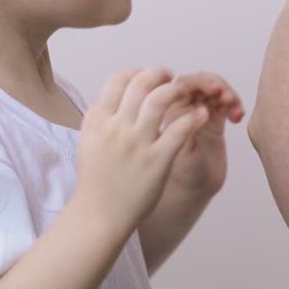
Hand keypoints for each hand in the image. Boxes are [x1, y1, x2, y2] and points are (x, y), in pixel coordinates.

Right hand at [72, 67, 212, 235]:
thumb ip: (95, 117)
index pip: (118, 80)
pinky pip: (179, 130)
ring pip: (160, 100)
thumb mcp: (87, 142)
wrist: (99, 216)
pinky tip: (201, 115)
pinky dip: (193, 117)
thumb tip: (106, 96)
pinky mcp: (157, 161)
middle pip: (141, 84)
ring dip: (177, 90)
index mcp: (99, 121)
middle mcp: (117, 128)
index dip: (136, 72)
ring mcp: (137, 144)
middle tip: (170, 77)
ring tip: (188, 93)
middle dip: (159, 74)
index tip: (148, 77)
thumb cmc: (96, 181)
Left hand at [160, 73, 244, 195]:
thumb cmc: (174, 173)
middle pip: (199, 82)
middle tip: (224, 95)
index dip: (197, 82)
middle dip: (213, 84)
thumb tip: (200, 109)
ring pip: (214, 90)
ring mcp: (199, 112)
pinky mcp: (214, 120)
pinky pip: (225, 103)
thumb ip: (182, 130)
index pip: (181, 84)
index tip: (211, 89)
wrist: (188, 191)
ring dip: (226, 92)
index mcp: (167, 110)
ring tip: (233, 105)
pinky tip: (238, 116)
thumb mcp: (174, 151)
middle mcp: (182, 108)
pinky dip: (234, 104)